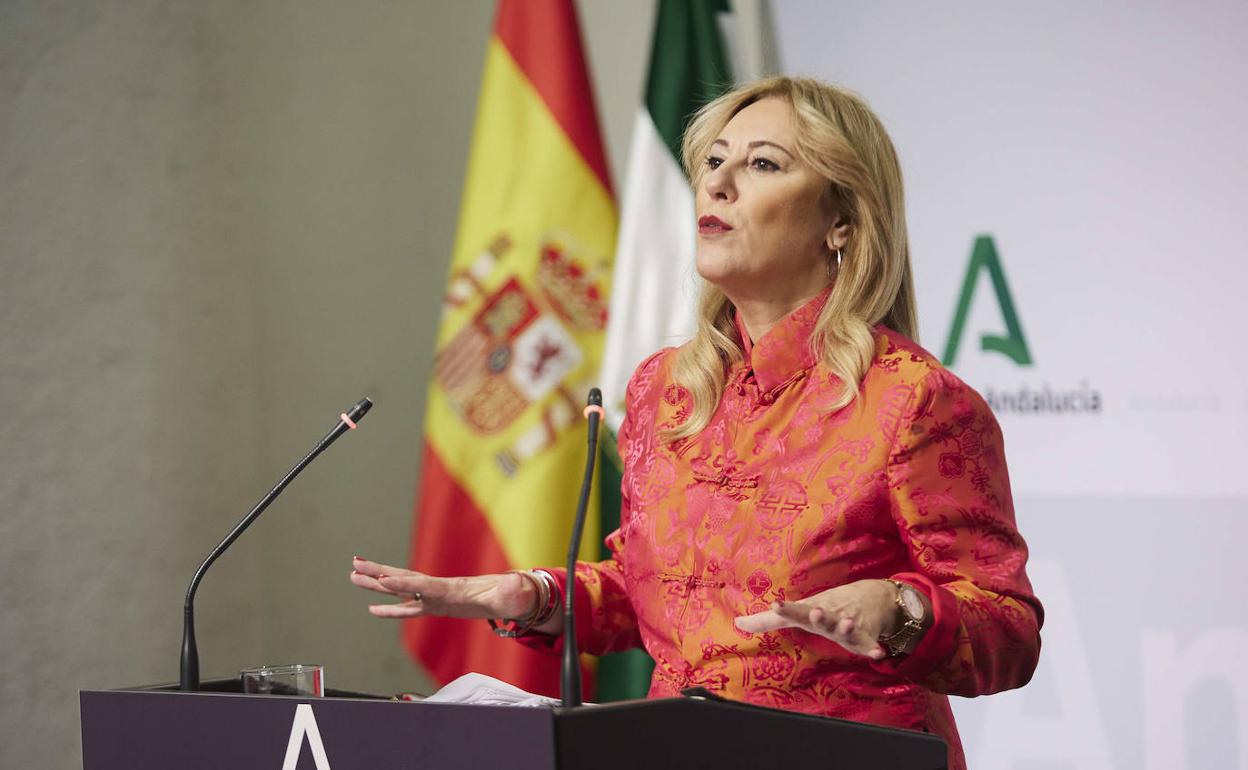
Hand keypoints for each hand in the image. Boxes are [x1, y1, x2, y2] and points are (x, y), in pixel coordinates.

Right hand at [350, 556, 536, 621]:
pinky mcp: (438, 606)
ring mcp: (437, 597)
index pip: (425, 586)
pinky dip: (391, 608)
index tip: (383, 578)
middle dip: (380, 573)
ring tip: (353, 576)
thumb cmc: (514, 595)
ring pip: (401, 590)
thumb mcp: (515, 594)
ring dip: (377, 584)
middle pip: (405, 580)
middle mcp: (441, 590)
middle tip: (354, 565)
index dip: (405, 583)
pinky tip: (374, 610)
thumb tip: (515, 582)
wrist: (514, 595)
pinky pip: (409, 608)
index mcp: (455, 589)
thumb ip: (513, 590)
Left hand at [734, 579, 900, 660]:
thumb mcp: (797, 612)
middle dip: (819, 615)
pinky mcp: (865, 637)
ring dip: (846, 627)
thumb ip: (766, 621)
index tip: (776, 604)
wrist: (869, 596)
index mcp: (809, 613)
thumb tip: (737, 623)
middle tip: (815, 611)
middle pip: (822, 617)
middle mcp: (827, 616)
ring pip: (846, 627)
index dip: (785, 609)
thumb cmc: (825, 606)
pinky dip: (873, 648)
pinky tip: (878, 653)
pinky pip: (869, 644)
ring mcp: (847, 625)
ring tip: (847, 623)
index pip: (794, 611)